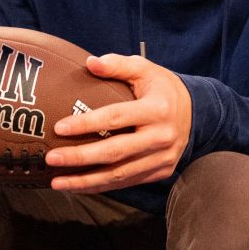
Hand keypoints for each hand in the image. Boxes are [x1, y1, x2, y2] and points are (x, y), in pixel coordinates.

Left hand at [44, 54, 192, 192]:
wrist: (197, 113)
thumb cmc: (163, 88)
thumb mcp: (145, 69)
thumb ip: (118, 65)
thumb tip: (90, 63)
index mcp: (157, 109)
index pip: (116, 118)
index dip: (86, 123)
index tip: (59, 127)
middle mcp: (161, 136)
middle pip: (115, 152)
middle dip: (80, 158)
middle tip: (51, 158)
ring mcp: (162, 158)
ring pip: (119, 175)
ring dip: (86, 181)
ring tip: (57, 182)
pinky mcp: (161, 172)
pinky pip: (127, 182)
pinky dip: (101, 186)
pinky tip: (79, 186)